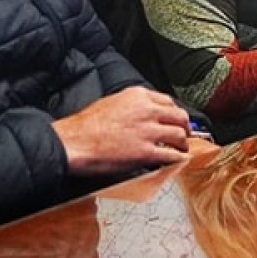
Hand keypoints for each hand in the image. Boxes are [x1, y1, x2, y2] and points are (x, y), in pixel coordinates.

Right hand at [53, 87, 192, 175]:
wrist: (72, 143)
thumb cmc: (84, 126)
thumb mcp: (110, 103)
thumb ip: (132, 105)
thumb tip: (144, 112)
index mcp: (138, 96)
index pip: (169, 101)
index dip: (175, 113)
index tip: (176, 119)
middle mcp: (146, 111)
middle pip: (180, 117)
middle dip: (184, 127)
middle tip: (184, 135)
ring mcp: (148, 132)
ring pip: (179, 135)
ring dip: (182, 144)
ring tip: (181, 149)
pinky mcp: (146, 152)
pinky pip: (171, 155)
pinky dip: (178, 158)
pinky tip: (177, 160)